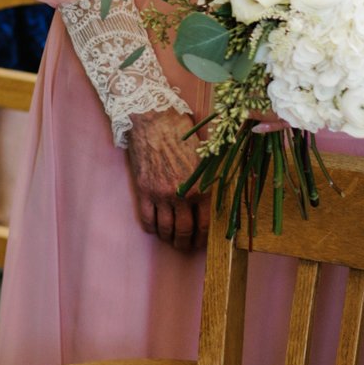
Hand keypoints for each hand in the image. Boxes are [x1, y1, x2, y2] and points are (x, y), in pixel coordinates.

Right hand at [124, 110, 207, 250]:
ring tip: (171, 239)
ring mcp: (161, 194)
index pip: (205, 225)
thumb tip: (220, 197)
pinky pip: (147, 218)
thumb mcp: (207, 156)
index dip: (204, 238)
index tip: (202, 241)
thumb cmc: (183, 132)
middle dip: (186, 243)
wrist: (154, 119)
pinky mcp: (144, 190)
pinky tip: (155, 228)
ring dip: (169, 238)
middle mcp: (182, 195)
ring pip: (166, 228)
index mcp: (202, 187)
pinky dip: (152, 228)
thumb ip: (212, 179)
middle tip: (186, 245)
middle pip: (185, 231)